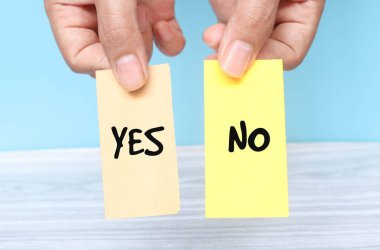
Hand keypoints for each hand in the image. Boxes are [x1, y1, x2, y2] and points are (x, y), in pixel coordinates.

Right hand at [45, 0, 184, 90]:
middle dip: (133, 61)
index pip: (81, 59)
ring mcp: (129, 17)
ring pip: (142, 53)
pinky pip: (165, 40)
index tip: (128, 78)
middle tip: (147, 63)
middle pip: (115, 61)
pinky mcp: (155, 12)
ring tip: (153, 23)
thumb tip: (130, 82)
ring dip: (152, 46)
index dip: (104, 70)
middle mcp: (99, 20)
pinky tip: (166, 26)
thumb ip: (118, 33)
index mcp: (70, 13)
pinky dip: (170, 38)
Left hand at [203, 0, 324, 77]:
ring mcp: (254, 12)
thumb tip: (235, 65)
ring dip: (223, 50)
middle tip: (217, 63)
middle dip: (240, 59)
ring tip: (211, 38)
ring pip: (240, 45)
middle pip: (263, 52)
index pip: (290, 51)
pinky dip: (215, 39)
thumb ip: (255, 19)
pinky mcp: (232, 7)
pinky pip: (225, 32)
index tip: (238, 70)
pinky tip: (209, 36)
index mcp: (303, 6)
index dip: (264, 64)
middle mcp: (280, 13)